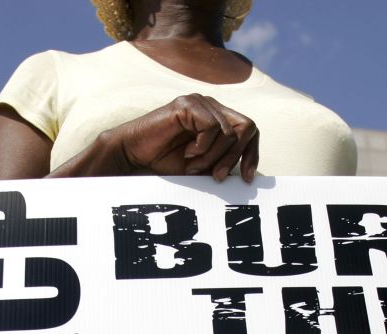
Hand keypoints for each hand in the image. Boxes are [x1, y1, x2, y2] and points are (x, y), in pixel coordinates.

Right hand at [110, 94, 259, 181]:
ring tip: (192, 165)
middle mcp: (212, 106)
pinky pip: (211, 127)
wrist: (134, 155)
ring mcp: (200, 102)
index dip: (252, 154)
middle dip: (234, 158)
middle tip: (217, 177)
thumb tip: (246, 175)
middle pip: (247, 128)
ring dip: (211, 157)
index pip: (250, 130)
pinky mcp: (188, 104)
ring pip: (229, 133)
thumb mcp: (202, 166)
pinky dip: (202, 147)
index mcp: (218, 118)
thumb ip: (223, 163)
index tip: (247, 179)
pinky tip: (186, 152)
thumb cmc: (165, 161)